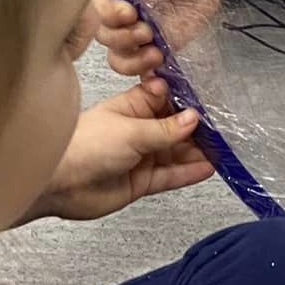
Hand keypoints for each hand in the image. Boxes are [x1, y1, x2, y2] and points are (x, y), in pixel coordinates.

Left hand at [28, 79, 212, 222]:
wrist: (58, 184)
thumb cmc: (86, 146)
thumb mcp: (131, 131)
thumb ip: (166, 129)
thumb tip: (194, 118)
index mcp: (132, 107)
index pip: (167, 100)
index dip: (188, 102)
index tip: (212, 104)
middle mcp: (138, 130)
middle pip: (175, 128)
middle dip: (198, 130)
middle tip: (225, 131)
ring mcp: (141, 157)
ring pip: (176, 153)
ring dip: (198, 152)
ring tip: (224, 151)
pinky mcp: (141, 181)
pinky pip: (171, 176)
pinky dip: (189, 173)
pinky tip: (209, 168)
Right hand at [96, 0, 223, 79]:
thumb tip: (121, 10)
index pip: (97, 14)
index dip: (111, 17)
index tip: (130, 12)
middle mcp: (118, 18)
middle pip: (106, 40)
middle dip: (124, 38)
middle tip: (146, 31)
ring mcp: (137, 37)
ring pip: (120, 60)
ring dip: (134, 61)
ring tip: (156, 54)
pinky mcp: (157, 51)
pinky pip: (146, 72)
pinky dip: (149, 79)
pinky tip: (157, 82)